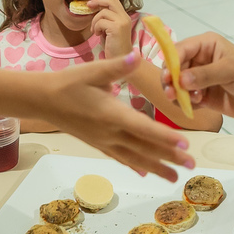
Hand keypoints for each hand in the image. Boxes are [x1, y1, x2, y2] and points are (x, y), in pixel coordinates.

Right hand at [42, 54, 193, 179]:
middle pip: (145, 148)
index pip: (144, 128)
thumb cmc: (68, 82)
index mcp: (112, 114)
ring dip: (156, 168)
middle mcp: (110, 132)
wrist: (42, 100)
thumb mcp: (92, 70)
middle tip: (192, 167)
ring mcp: (104, 141)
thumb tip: (136, 55)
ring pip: (135, 158)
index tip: (185, 145)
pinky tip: (145, 173)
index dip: (165, 138)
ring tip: (174, 178)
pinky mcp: (97, 144)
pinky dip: (135, 166)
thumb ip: (117, 65)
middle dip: (170, 158)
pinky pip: (120, 158)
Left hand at [87, 0, 132, 56]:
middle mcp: (125, 17)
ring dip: (95, 21)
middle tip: (88, 6)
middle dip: (97, 1)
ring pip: (103, 12)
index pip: (113, 0)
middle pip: (111, 0)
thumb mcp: (110, 29)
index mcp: (124, 17)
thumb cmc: (113, 47)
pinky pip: (101, 22)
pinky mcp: (116, 29)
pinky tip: (98, 35)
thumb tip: (95, 9)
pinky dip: (96, 28)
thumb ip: (106, 19)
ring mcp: (122, 22)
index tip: (92, 4)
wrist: (120, 60)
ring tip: (95, 30)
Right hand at [162, 32, 233, 120]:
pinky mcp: (201, 95)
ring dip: (179, 93)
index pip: (181, 49)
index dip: (171, 62)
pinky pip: (184, 99)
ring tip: (193, 100)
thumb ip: (206, 74)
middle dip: (171, 81)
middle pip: (174, 68)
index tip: (168, 77)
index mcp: (206, 45)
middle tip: (172, 94)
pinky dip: (186, 103)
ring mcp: (199, 78)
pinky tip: (198, 105)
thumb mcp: (231, 70)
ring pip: (176, 85)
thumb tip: (181, 80)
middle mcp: (199, 59)